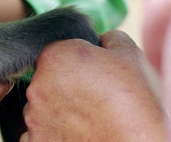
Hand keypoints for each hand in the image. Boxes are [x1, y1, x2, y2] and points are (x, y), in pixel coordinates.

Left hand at [20, 30, 165, 141]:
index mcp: (56, 57)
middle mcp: (38, 86)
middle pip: (49, 80)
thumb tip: (101, 39)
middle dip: (67, 86)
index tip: (94, 76)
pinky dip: (57, 133)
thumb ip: (109, 38)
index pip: (58, 52)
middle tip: (95, 100)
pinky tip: (80, 135)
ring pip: (44, 107)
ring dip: (60, 111)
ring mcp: (34, 118)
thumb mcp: (130, 56)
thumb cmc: (136, 105)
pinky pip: (42, 132)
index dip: (77, 63)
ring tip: (91, 120)